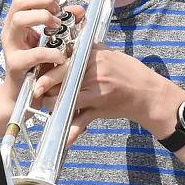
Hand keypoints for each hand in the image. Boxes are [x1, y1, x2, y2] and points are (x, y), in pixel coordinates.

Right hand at [0, 0, 83, 101]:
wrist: (22, 94)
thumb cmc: (37, 64)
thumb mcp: (50, 40)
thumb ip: (64, 23)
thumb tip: (79, 10)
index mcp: (16, 21)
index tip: (57, 3)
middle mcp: (10, 30)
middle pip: (19, 1)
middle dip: (43, 1)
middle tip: (57, 13)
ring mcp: (11, 46)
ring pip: (19, 19)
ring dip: (43, 18)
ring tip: (57, 27)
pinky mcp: (16, 64)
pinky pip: (33, 53)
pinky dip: (51, 53)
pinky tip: (61, 56)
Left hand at [33, 44, 184, 144]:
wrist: (149, 94)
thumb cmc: (130, 73)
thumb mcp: (111, 54)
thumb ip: (91, 50)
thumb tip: (71, 44)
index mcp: (95, 54)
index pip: (65, 58)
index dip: (49, 65)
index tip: (40, 71)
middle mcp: (94, 70)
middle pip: (61, 77)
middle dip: (44, 85)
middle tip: (35, 91)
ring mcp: (97, 89)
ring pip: (66, 98)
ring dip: (53, 105)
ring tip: (46, 107)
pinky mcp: (100, 107)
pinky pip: (81, 119)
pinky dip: (72, 131)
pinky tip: (63, 139)